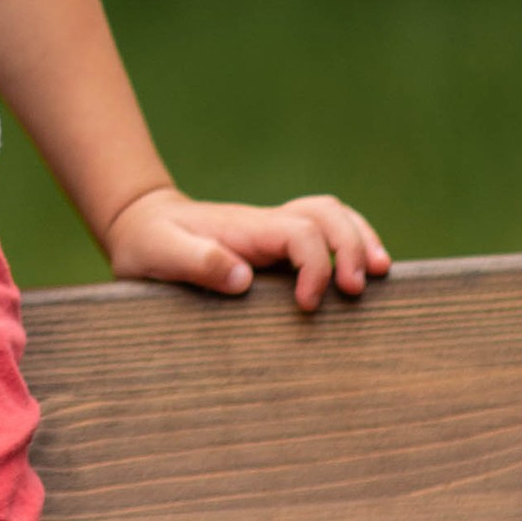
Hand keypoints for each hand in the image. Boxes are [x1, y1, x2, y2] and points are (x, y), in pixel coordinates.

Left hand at [102, 185, 388, 312]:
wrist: (141, 224)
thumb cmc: (148, 244)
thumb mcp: (158, 254)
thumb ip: (196, 262)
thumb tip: (242, 278)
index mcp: (244, 228)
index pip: (298, 232)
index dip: (314, 265)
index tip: (307, 304)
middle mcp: (266, 224)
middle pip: (326, 215)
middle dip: (351, 248)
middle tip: (357, 290)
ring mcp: (274, 230)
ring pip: (332, 216)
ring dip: (360, 239)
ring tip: (380, 274)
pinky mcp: (278, 243)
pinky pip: (324, 230)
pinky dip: (351, 242)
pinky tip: (364, 268)